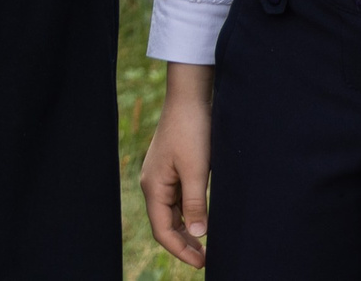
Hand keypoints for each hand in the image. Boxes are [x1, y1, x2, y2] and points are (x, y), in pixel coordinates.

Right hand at [141, 63, 212, 268]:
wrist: (190, 97)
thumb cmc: (192, 130)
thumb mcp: (197, 169)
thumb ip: (196, 203)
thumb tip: (198, 234)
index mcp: (153, 186)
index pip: (162, 230)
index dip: (181, 249)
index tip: (201, 263)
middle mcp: (154, 184)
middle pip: (165, 224)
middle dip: (184, 244)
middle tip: (206, 260)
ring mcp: (162, 176)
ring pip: (171, 213)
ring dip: (187, 230)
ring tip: (206, 246)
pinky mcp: (172, 169)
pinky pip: (177, 199)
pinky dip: (188, 213)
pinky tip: (202, 220)